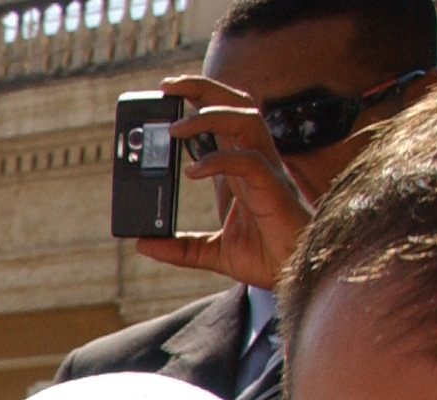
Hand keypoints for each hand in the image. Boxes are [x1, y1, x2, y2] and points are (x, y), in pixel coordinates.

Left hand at [133, 76, 317, 291]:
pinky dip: (221, 159)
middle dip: (204, 89)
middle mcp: (254, 161)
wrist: (293, 275)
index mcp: (239, 169)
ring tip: (175, 129)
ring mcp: (267, 172)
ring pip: (247, 121)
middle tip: (167, 86)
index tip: (165, 96)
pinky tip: (194, 170)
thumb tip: (143, 243)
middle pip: (236, 107)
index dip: (199, 101)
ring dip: (210, 116)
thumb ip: (180, 247)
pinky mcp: (274, 190)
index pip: (221, 122)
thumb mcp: (213, 252)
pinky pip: (250, 162)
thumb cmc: (265, 255)